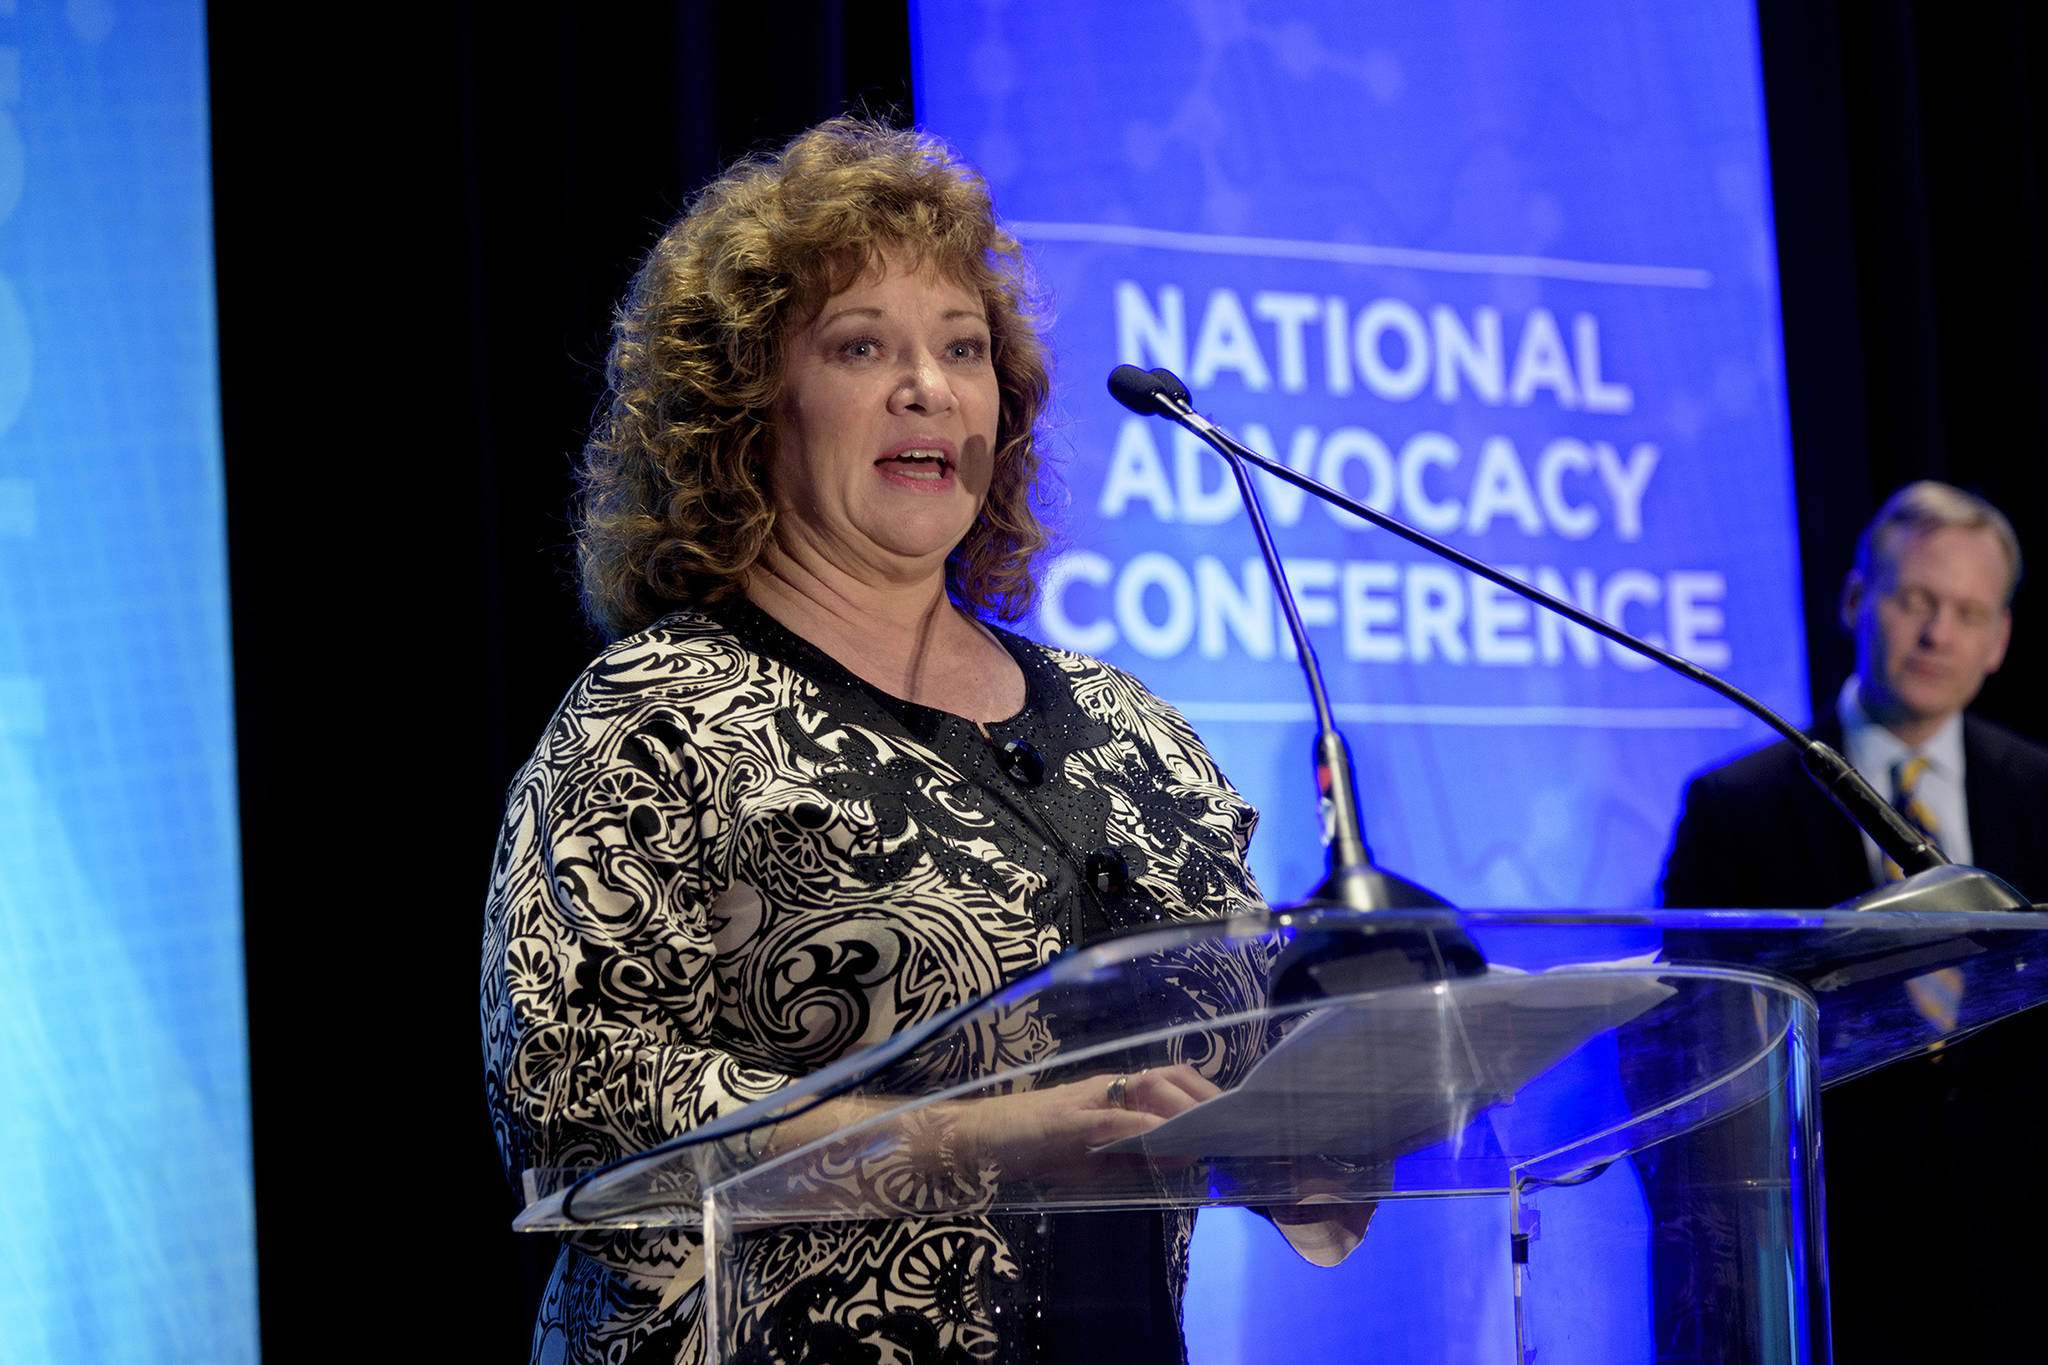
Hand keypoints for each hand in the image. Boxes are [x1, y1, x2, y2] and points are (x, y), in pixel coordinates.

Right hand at [948, 1064, 1220, 1182]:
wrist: (973, 1140)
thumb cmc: (1030, 1146)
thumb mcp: (1089, 1157)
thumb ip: (1132, 1155)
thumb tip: (1183, 1156)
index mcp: (1111, 1094)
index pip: (1167, 1082)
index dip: (1202, 1094)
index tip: (1232, 1116)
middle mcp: (1103, 1088)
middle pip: (1165, 1076)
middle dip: (1202, 1095)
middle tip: (1229, 1124)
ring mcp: (1084, 1101)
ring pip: (1143, 1091)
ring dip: (1180, 1108)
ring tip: (1207, 1129)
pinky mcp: (1064, 1120)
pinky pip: (1109, 1119)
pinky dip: (1139, 1127)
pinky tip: (1161, 1138)